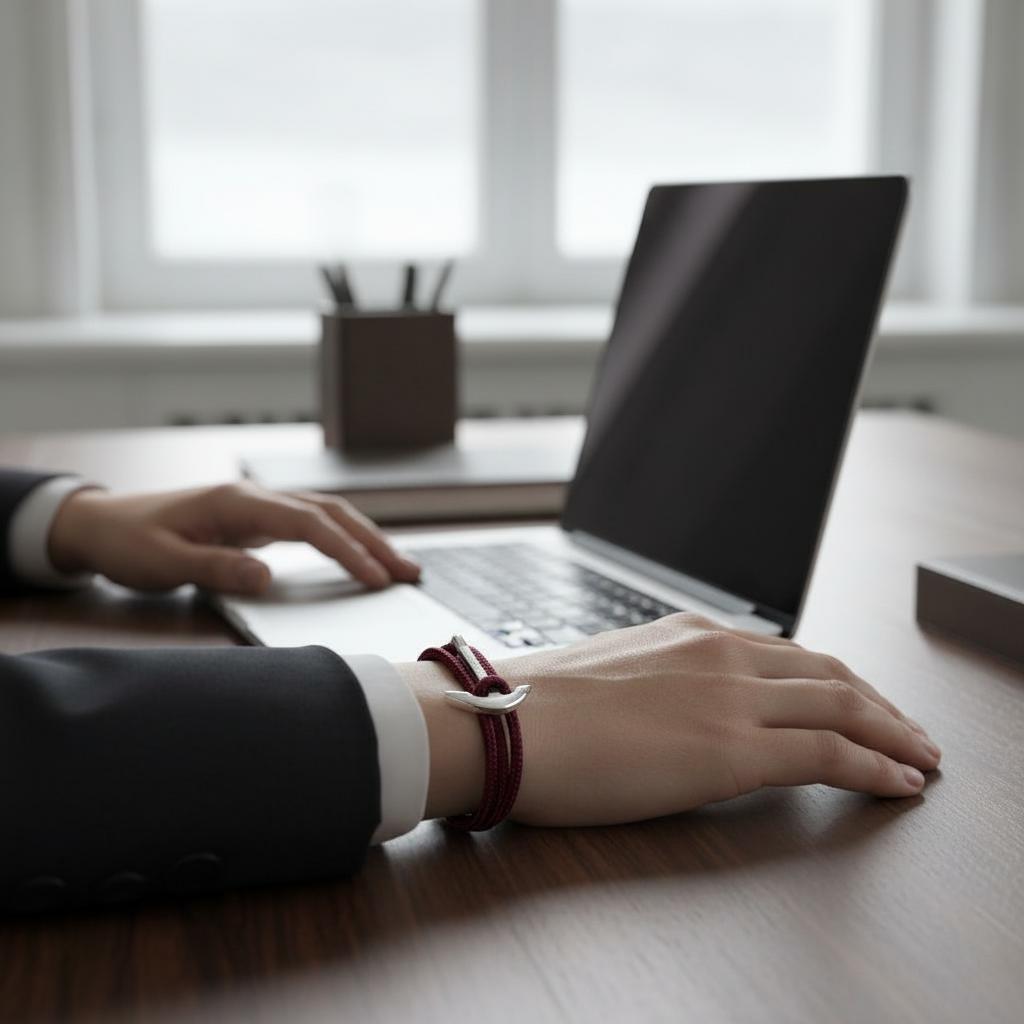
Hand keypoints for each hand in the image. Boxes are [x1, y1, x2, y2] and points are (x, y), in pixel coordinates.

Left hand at [48, 482, 419, 593]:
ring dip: (365, 537)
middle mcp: (255, 498)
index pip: (309, 524)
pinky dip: (343, 538)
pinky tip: (359, 556)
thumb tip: (269, 577)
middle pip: (331, 512)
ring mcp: (258, 507)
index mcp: (238, 503)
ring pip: (327, 514)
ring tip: (398, 566)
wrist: (102, 525)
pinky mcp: (257, 520)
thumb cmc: (130, 544)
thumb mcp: (165, 563)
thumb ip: (217, 568)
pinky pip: (312, 524)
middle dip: (374, 540)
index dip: (347, 550)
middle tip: (410, 572)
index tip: (375, 578)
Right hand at [400, 613, 940, 825]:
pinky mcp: (734, 749)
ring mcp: (731, 697)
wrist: (505, 724)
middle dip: (879, 703)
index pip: (786, 652)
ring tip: (920, 756)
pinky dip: (876, 766)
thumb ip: (658, 683)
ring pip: (843, 705)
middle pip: (829, 672)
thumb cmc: (539, 710)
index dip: (833, 678)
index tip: (856, 699)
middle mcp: (720, 653)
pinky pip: (830, 753)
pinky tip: (898, 782)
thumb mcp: (612, 676)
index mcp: (690, 633)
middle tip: (907, 729)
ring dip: (893, 732)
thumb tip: (675, 712)